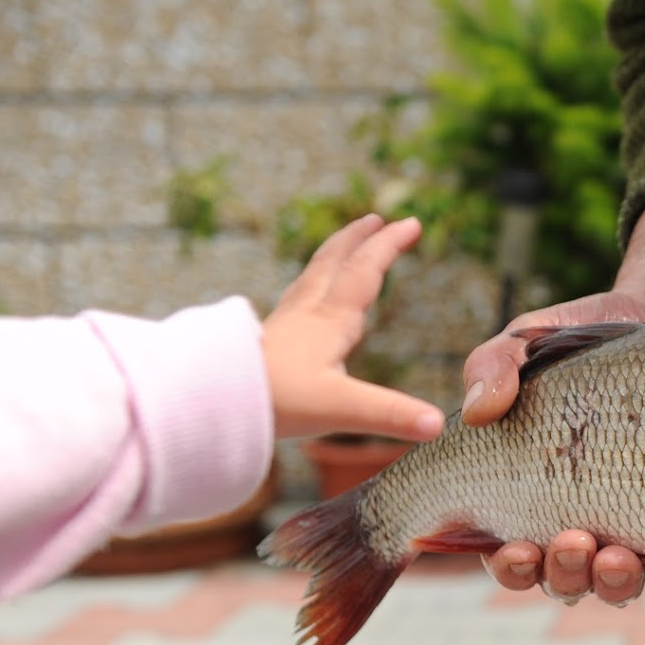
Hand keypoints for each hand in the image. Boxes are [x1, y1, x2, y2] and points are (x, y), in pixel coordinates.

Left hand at [262, 214, 445, 441]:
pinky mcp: (266, 339)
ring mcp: (284, 324)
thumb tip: (437, 424)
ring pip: (312, 276)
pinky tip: (306, 299)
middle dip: (359, 238)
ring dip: (334, 255)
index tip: (411, 222)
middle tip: (377, 219)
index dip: (389, 245)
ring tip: (345, 246)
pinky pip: (294, 299)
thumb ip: (390, 414)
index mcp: (331, 321)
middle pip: (334, 261)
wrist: (208, 400)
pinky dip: (310, 285)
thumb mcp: (341, 409)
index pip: (365, 271)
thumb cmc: (274, 402)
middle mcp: (307, 313)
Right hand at [465, 187, 644, 604]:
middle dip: (564, 574)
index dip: (510, 566)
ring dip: (615, 584)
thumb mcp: (528, 341)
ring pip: (620, 583)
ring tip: (619, 558)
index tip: (516, 548)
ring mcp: (639, 524)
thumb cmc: (585, 339)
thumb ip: (493, 366)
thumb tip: (476, 411)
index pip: (511, 554)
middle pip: (564, 579)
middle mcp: (584, 521)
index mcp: (534, 496)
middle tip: (574, 542)